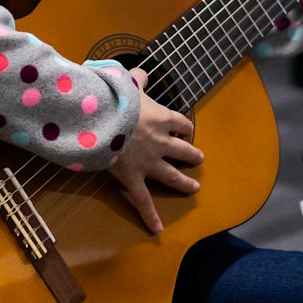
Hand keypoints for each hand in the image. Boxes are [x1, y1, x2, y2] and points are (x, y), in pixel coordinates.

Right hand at [107, 68, 202, 233]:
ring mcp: (149, 162)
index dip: (185, 127)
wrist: (104, 119)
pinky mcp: (134, 178)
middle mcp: (161, 142)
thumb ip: (137, 79)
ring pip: (172, 175)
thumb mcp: (128, 83)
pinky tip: (158, 229)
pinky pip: (143, 200)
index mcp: (162, 118)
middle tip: (199, 159)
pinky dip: (150, 215)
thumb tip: (141, 72)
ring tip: (194, 188)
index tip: (186, 130)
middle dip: (192, 155)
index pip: (181, 123)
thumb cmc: (117, 99)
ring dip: (184, 183)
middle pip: (183, 150)